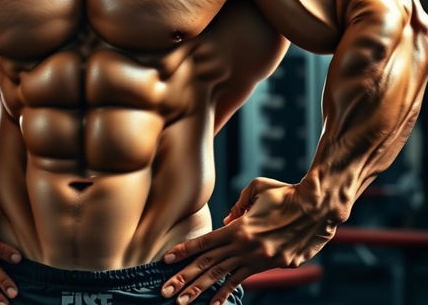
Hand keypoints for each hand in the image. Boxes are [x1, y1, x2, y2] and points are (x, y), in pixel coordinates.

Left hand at [160, 177, 335, 304]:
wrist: (317, 209)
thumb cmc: (285, 193)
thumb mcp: (257, 188)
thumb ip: (238, 205)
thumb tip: (225, 221)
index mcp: (239, 227)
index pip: (204, 242)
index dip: (184, 251)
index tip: (166, 261)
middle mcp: (245, 246)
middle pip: (208, 264)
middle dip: (184, 277)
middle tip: (165, 290)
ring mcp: (258, 259)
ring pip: (222, 276)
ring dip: (200, 290)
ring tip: (181, 301)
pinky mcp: (270, 267)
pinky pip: (242, 281)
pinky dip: (226, 293)